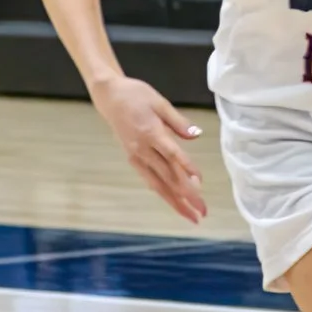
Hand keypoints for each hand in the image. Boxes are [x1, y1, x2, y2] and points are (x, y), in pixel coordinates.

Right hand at [89, 75, 206, 222]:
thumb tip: (196, 134)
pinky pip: (150, 180)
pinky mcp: (133, 159)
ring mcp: (136, 157)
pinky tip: (174, 202)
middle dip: (186, 196)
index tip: (200, 182)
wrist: (109, 96)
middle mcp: (142, 150)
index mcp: (150, 133)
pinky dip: (163, 192)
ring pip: (158, 184)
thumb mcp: (160, 102)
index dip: (186, 168)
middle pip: (167, 177)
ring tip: (191, 215)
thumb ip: (178, 121)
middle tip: (203, 211)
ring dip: (175, 201)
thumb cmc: (136, 95)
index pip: (172, 155)